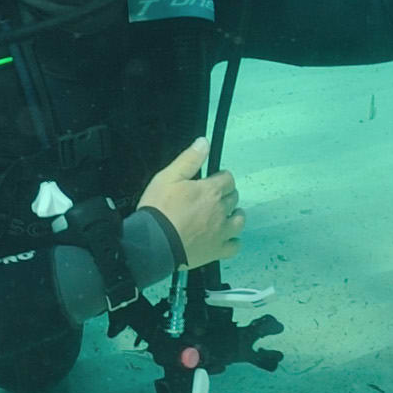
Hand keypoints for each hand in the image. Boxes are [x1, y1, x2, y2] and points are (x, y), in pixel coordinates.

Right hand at [140, 138, 242, 269]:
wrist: (153, 243)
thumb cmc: (159, 208)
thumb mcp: (168, 177)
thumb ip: (189, 159)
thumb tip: (205, 142)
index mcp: (211, 191)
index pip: (228, 178)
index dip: (219, 178)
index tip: (209, 181)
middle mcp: (222, 210)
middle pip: (234, 198)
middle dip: (225, 195)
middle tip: (210, 199)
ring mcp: (222, 232)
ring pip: (240, 221)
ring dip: (234, 216)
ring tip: (222, 217)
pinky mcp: (217, 251)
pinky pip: (235, 246)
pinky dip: (232, 241)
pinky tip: (223, 238)